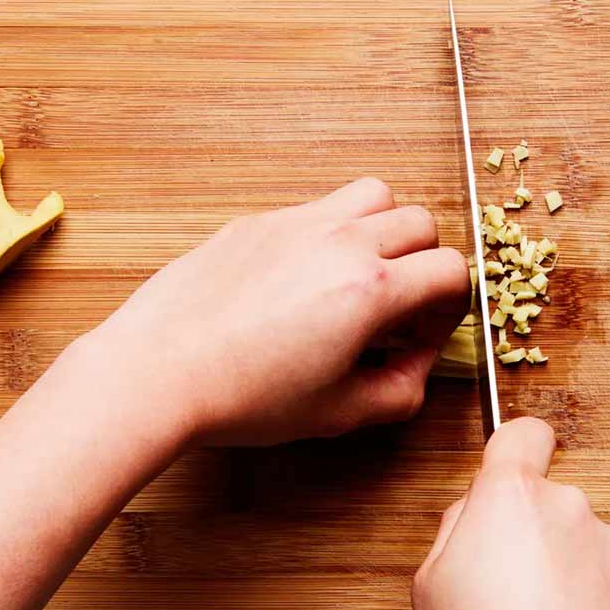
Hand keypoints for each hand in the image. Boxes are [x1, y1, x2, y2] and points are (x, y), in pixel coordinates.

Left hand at [87, 177, 470, 445]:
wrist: (157, 372)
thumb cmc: (241, 396)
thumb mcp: (338, 413)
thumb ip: (400, 390)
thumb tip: (418, 364)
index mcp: (368, 290)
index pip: (451, 270)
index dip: (451, 306)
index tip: (426, 331)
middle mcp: (339, 242)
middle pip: (421, 223)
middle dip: (425, 264)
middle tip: (400, 305)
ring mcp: (296, 224)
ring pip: (374, 196)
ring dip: (384, 229)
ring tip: (361, 274)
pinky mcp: (257, 222)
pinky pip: (318, 207)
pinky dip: (332, 232)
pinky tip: (304, 279)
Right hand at [412, 418, 609, 609]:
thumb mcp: (429, 581)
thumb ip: (458, 524)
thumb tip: (479, 510)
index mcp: (511, 497)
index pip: (523, 435)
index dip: (517, 449)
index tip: (517, 462)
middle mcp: (571, 508)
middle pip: (553, 501)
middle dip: (537, 533)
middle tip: (511, 589)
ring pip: (591, 542)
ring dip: (575, 570)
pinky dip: (607, 604)